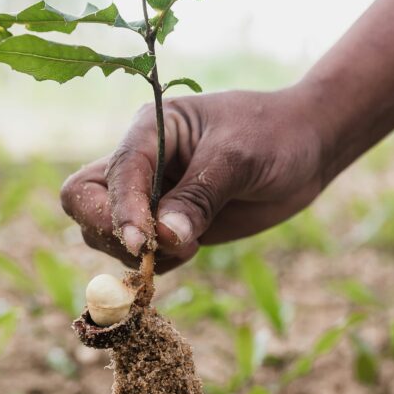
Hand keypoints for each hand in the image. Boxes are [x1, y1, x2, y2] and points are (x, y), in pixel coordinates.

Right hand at [61, 86, 326, 271]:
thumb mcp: (239, 158)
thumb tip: (163, 238)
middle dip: (109, 231)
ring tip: (190, 246)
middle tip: (152, 250)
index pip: (113, 174)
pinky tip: (193, 250)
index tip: (144, 243)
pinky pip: (142, 253)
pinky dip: (157, 263)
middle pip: (85, 201)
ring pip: (106, 233)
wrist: (308, 146)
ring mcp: (153, 195)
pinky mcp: (171, 223)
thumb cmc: (275, 135)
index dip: (121, 211)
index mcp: (150, 130)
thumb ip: (200, 196)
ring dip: (136, 253)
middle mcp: (142, 162)